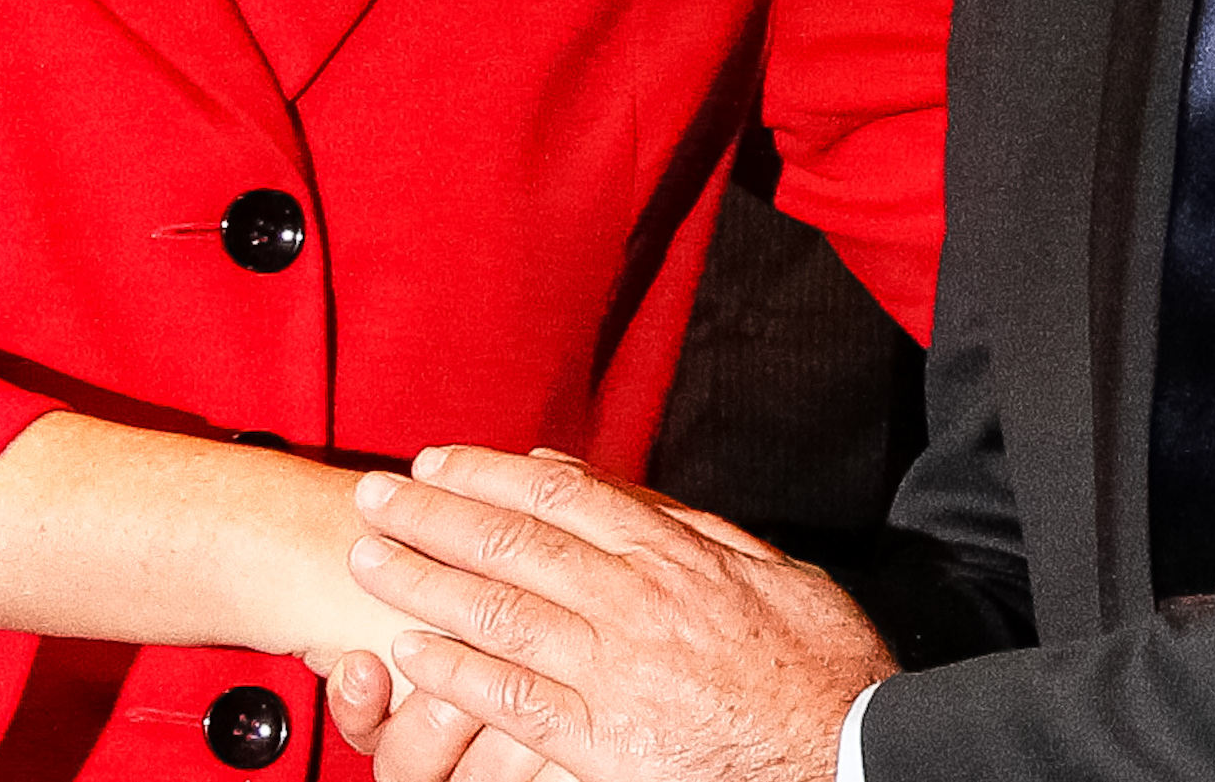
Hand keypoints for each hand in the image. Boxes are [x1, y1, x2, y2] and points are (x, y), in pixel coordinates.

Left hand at [346, 446, 894, 781]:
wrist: (848, 753)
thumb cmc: (816, 663)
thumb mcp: (767, 566)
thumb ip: (678, 520)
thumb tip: (593, 477)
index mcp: (671, 552)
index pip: (557, 493)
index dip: (483, 473)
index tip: (433, 461)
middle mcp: (633, 600)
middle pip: (510, 541)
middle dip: (430, 515)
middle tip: (370, 496)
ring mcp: (614, 671)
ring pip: (496, 611)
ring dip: (421, 581)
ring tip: (366, 560)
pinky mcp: (602, 742)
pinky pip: (511, 698)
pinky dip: (455, 671)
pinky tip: (409, 652)